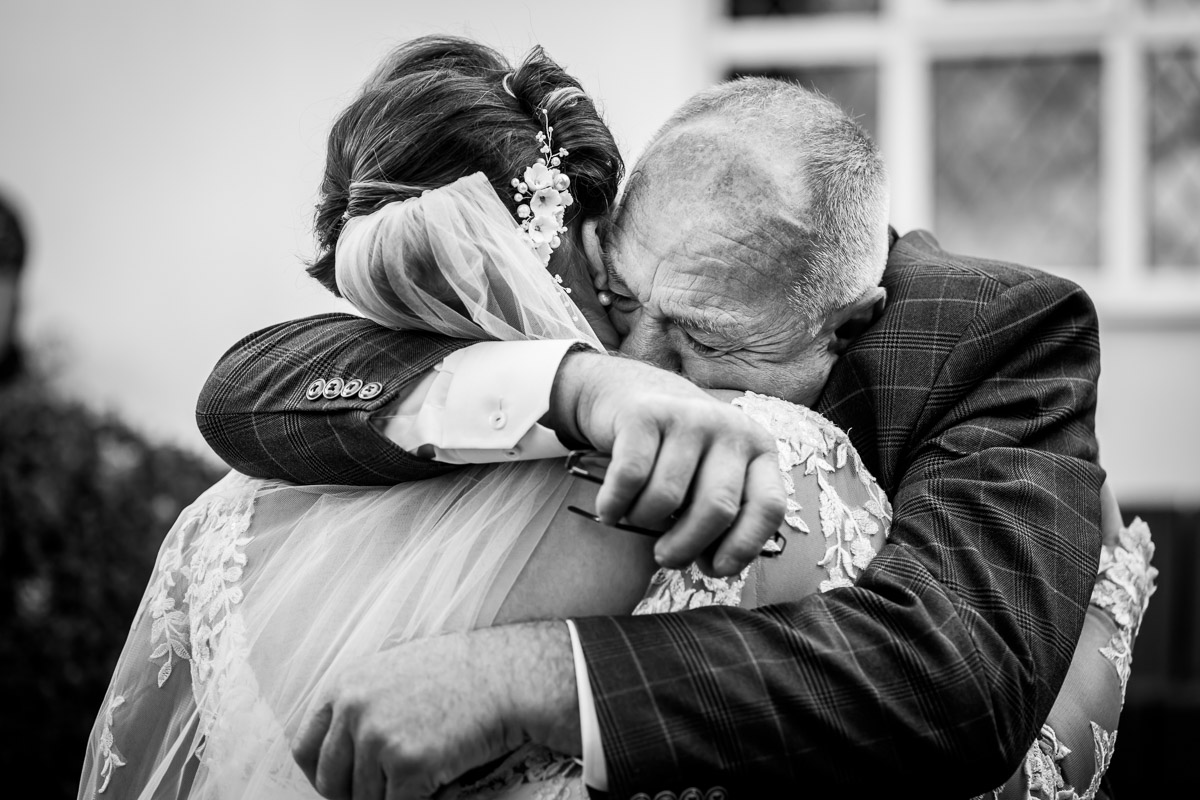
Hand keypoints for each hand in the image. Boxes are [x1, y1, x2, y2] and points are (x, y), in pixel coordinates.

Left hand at [292, 624, 578, 799]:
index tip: (341, 786)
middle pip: (330, 782)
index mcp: (345, 686)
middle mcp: (354, 710)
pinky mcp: (408, 764)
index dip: (321, 775)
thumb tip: (344, 749)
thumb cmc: (460, 672)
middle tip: (385, 792)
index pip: (305, 748)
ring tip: (422, 777)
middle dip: (353, 796)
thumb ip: (361, 703)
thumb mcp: (395, 670)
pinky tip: (438, 782)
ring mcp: (379, 738)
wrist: (507, 675)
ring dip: (391, 797)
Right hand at [548, 352, 785, 575]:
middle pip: (717, 508)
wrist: (629, 393)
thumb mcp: (711, 475)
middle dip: (686, 546)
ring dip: (643, 522)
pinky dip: (615, 505)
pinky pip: (630, 478)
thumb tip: (715, 565)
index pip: (768, 506)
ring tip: (635, 518)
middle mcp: (730, 428)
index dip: (745, 546)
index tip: (716, 569)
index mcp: (758, 449)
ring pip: (667, 497)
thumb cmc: (675, 452)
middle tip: (665, 557)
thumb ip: (721, 515)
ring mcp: (689, 417)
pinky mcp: (645, 414)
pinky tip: (610, 510)